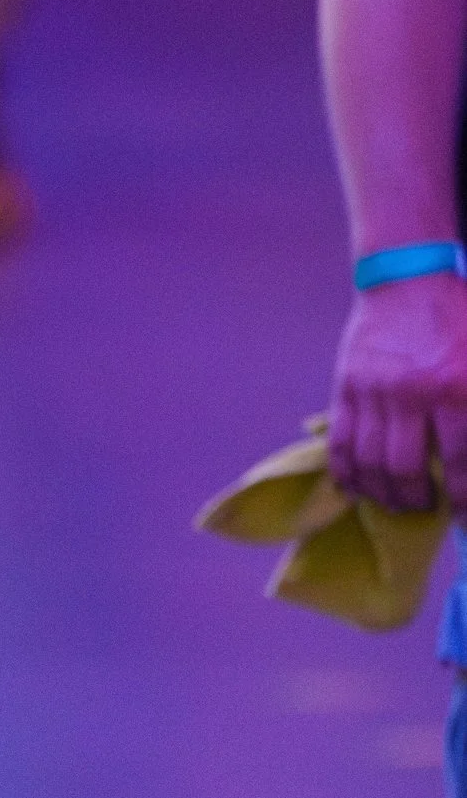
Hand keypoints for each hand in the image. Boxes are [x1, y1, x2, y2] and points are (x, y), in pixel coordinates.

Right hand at [327, 272, 466, 512]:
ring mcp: (374, 391)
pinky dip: (346, 472)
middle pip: (408, 470)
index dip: (464, 500)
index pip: (461, 462)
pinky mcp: (346, 387)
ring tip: (394, 503)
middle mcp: (413, 393)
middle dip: (418, 502)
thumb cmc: (457, 319)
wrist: (408, 278)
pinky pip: (341, 441)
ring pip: (371, 462)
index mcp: (457, 386)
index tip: (465, 519)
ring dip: (382, 493)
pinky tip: (355, 488)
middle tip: (426, 510)